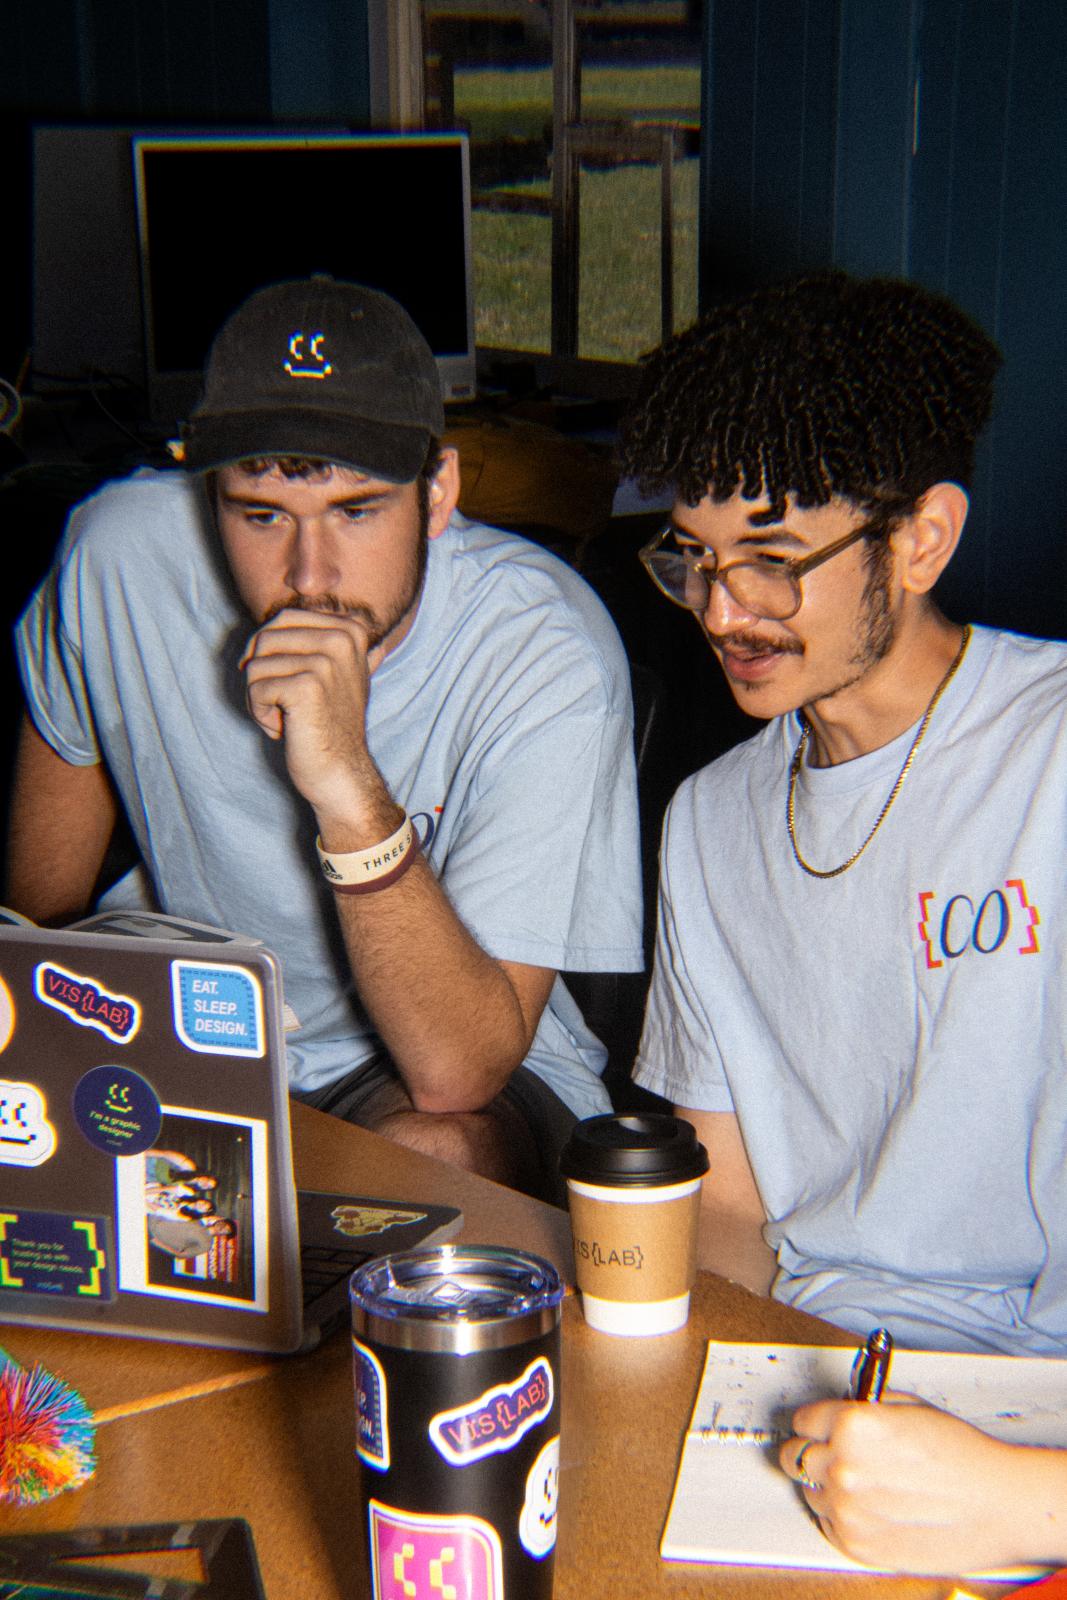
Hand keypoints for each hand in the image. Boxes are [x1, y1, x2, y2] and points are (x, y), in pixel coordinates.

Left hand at [239, 608, 383, 826]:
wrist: (341, 771)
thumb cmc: (332, 725)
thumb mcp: (343, 675)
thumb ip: (339, 645)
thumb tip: (358, 626)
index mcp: (349, 630)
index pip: (283, 618)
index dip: (270, 651)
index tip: (288, 683)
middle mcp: (341, 640)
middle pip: (265, 637)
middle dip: (261, 672)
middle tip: (280, 701)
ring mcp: (325, 662)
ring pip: (255, 665)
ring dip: (259, 697)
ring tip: (285, 718)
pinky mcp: (306, 687)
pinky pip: (256, 688)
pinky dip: (260, 714)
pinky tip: (284, 729)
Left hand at [780, 1392, 1054, 1574]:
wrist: (997, 1504)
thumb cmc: (963, 1456)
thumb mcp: (908, 1407)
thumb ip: (864, 1407)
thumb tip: (840, 1410)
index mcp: (853, 1425)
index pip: (802, 1420)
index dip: (815, 1422)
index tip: (819, 1427)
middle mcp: (843, 1466)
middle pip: (795, 1456)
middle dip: (813, 1451)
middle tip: (832, 1452)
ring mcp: (847, 1509)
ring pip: (810, 1492)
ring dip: (828, 1485)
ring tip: (866, 1483)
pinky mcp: (857, 1545)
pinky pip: (828, 1524)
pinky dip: (842, 1516)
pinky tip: (872, 1507)